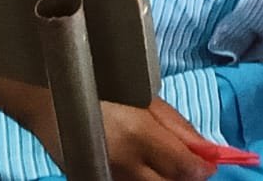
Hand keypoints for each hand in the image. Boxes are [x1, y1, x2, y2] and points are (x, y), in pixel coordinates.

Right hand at [16, 84, 215, 180]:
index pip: (184, 168)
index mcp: (139, 136)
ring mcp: (106, 178)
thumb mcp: (148, 101)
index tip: (210, 164)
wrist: (52, 102)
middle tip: (186, 163)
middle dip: (184, 177)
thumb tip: (208, 152)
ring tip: (157, 158)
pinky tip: (139, 166)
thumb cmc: (106, 91)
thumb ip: (180, 129)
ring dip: (162, 179)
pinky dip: (141, 180)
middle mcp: (123, 164)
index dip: (203, 169)